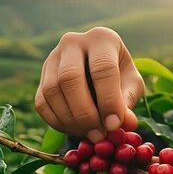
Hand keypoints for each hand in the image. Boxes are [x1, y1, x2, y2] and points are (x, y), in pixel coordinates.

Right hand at [35, 27, 143, 142]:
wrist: (100, 71)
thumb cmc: (121, 77)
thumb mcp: (131, 85)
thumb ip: (128, 102)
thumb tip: (124, 123)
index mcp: (101, 38)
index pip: (103, 68)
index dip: (108, 100)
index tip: (114, 126)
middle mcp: (72, 42)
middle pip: (70, 78)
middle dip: (85, 113)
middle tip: (99, 135)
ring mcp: (52, 58)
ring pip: (52, 91)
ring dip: (70, 120)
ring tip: (90, 135)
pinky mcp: (41, 76)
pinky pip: (41, 102)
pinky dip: (57, 122)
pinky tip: (75, 130)